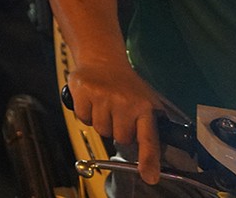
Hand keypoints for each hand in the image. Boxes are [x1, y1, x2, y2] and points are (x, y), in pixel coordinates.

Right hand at [66, 56, 178, 184]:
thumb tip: (151, 158)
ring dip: (101, 121)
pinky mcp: (83, 91)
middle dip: (118, 130)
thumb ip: (148, 127)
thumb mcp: (145, 101)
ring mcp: (103, 96)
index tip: (149, 176)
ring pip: (100, 129)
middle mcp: (125, 102)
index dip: (149, 159)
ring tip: (104, 104)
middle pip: (120, 137)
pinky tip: (91, 100)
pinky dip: (86, 113)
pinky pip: (83, 119)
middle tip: (118, 114)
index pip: (148, 138)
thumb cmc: (125, 84)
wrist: (103, 58)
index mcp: (145, 107)